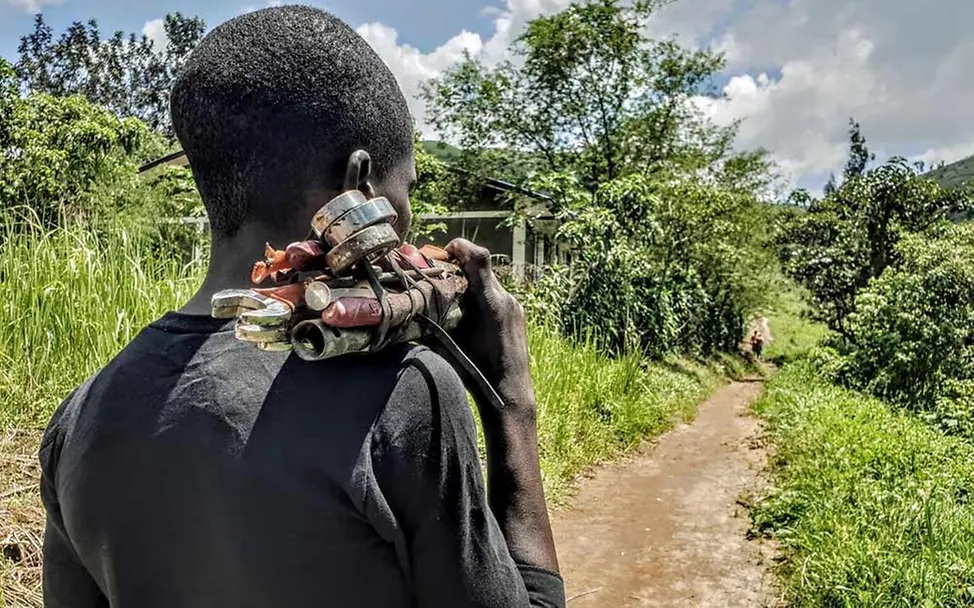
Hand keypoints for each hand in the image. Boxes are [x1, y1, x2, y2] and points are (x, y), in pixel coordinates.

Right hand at [439, 239, 534, 420]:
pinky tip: (468, 314)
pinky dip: (480, 296)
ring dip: (469, 283)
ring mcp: (514, 305)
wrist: (510, 393)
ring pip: (487, 282)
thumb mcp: (448, 343)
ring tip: (452, 299)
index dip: (460, 247)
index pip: (479, 257)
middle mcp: (505, 298)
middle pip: (480, 268)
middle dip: (459, 267)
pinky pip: (496, 295)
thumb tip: (411, 302)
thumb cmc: (476, 372)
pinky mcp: (517, 313)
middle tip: (439, 277)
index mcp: (490, 302)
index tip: (444, 253)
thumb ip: (434, 317)